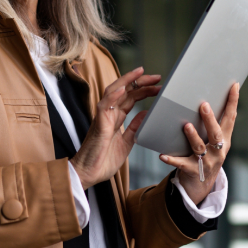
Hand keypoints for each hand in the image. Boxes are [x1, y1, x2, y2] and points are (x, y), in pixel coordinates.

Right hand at [70, 67, 160, 189]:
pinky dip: (113, 96)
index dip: (143, 90)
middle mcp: (109, 114)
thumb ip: (134, 128)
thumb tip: (145, 114)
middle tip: (157, 77)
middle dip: (140, 82)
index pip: (130, 98)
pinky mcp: (98, 124)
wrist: (88, 174)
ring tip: (141, 73)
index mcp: (115, 119)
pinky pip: (104, 106)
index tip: (158, 86)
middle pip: (125, 91)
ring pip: (113, 92)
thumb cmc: (103, 160)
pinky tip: (123, 88)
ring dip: (127, 81)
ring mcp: (103, 117)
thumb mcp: (126, 143)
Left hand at [159, 83, 238, 204]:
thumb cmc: (206, 154)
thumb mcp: (213, 140)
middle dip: (210, 119)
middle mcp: (218, 150)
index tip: (234, 85)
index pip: (230, 118)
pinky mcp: (193, 171)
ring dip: (193, 136)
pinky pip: (181, 164)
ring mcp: (207, 162)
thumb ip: (212, 123)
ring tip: (186, 126)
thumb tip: (205, 95)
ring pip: (200, 148)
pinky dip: (172, 159)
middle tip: (203, 105)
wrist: (202, 185)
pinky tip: (162, 155)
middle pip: (216, 134)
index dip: (233, 102)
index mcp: (224, 139)